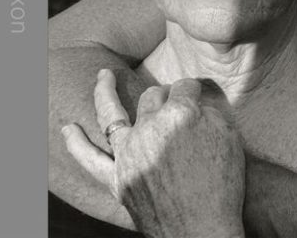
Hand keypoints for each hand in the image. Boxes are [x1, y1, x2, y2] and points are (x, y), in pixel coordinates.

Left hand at [62, 70, 245, 237]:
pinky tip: (68, 129)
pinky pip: (90, 159)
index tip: (200, 99)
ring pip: (113, 113)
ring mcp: (129, 152)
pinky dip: (77, 144)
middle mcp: (149, 127)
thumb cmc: (222, 185)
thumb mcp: (228, 137)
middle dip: (165, 95)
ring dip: (105, 91)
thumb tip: (194, 101)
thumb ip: (207, 110)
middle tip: (175, 105)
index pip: (184, 87)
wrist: (203, 233)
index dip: (195, 91)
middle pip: (152, 96)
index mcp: (178, 113)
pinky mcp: (118, 178)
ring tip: (102, 75)